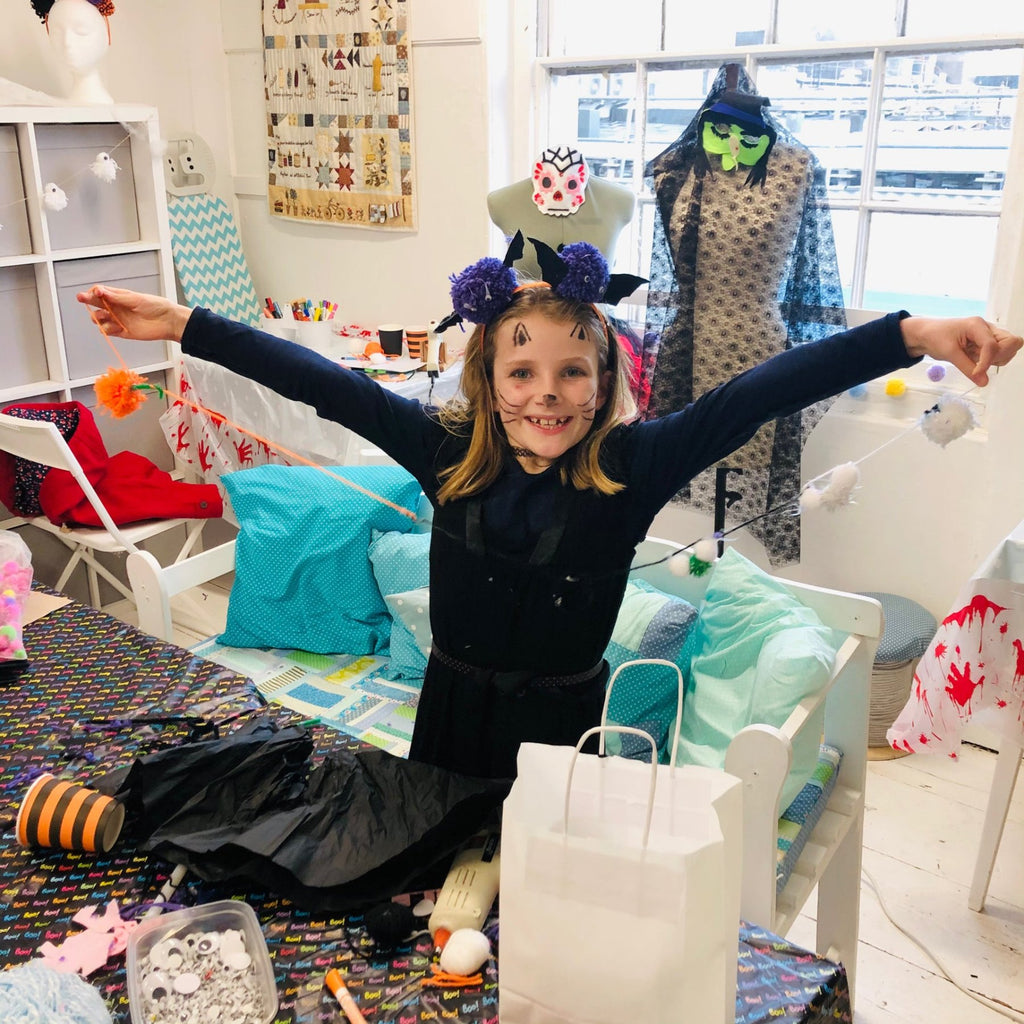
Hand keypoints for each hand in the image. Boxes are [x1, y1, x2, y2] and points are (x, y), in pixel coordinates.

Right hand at [75, 284, 192, 342]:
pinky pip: (107, 330)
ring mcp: (117, 319)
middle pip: (95, 304)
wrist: (167, 322)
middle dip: (88, 301)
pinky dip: (107, 329)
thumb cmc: (155, 306)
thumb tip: (100, 291)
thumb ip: (117, 297)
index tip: (94, 293)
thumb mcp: (135, 299)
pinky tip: (116, 327)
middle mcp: (116, 307)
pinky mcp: (121, 331)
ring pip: (98, 319)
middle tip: (82, 298)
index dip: (93, 293)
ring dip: (98, 317)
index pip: (99, 292)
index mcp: (118, 296)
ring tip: (105, 316)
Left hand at [901, 315, 1022, 386]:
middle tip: (979, 363)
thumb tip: (984, 382)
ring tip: (975, 361)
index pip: (993, 345)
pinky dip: (992, 362)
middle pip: (1011, 342)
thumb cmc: (935, 337)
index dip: (987, 361)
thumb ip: (967, 368)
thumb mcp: (949, 353)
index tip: (976, 373)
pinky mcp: (986, 345)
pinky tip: (976, 361)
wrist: (926, 335)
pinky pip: (999, 355)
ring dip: (996, 360)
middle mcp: (987, 329)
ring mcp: (989, 336)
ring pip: (1008, 350)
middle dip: (1000, 356)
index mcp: (977, 326)